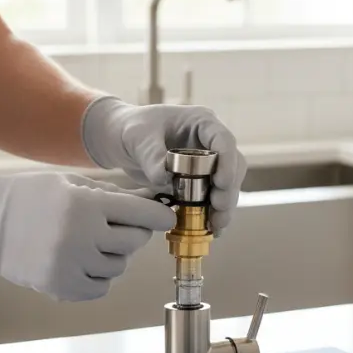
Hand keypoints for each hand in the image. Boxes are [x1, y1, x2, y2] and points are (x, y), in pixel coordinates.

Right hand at [0, 169, 175, 301]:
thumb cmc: (31, 195)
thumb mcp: (73, 183)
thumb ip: (117, 195)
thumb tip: (154, 203)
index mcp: (86, 205)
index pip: (143, 216)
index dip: (160, 216)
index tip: (167, 217)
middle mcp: (81, 237)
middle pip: (134, 242)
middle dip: (131, 233)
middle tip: (115, 225)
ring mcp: (70, 265)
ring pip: (118, 266)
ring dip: (112, 255)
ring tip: (89, 241)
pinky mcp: (59, 287)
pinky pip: (100, 287)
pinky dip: (97, 276)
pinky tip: (80, 260)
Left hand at [81, 97, 246, 232]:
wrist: (121, 141)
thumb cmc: (131, 129)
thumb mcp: (137, 137)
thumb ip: (151, 155)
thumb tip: (163, 178)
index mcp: (201, 122)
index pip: (224, 140)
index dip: (227, 163)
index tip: (221, 184)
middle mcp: (210, 141)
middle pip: (232, 166)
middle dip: (228, 190)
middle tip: (219, 211)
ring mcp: (208, 162)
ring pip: (226, 185)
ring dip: (223, 206)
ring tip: (216, 226)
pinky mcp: (200, 181)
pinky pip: (212, 198)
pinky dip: (211, 213)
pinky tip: (209, 229)